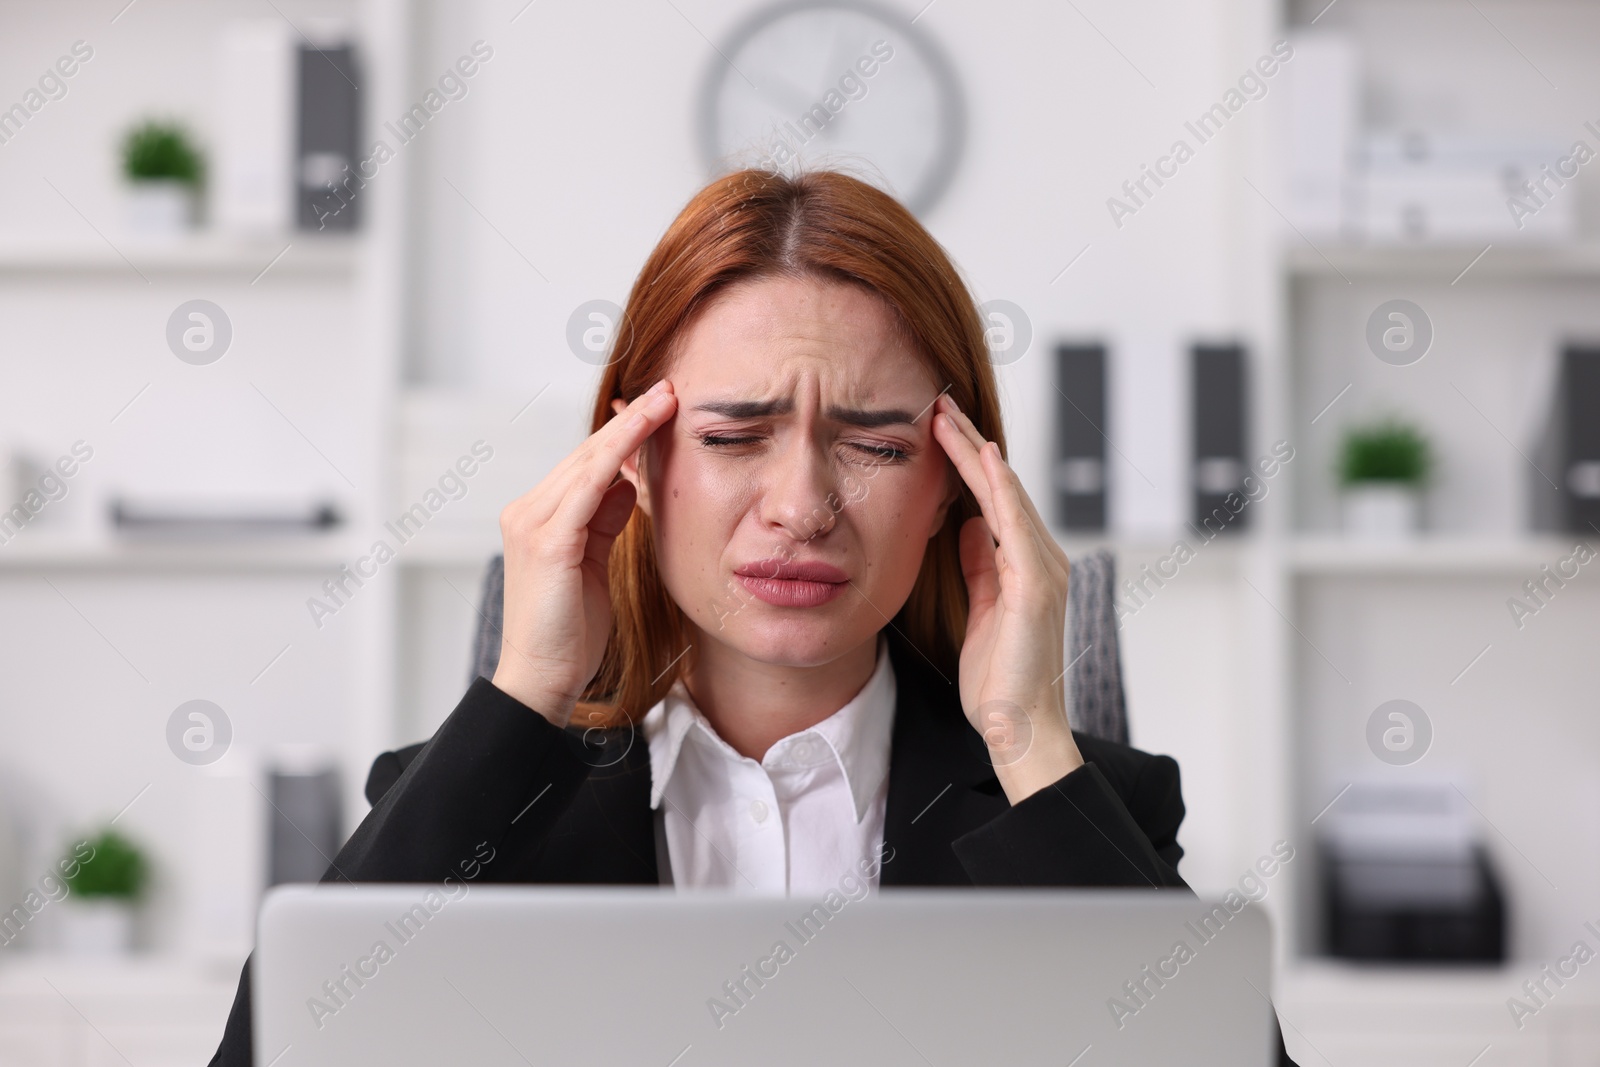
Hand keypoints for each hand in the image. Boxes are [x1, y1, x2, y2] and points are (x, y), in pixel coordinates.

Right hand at [491, 379, 677, 725]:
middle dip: (629, 421)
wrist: (543, 677)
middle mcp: (528, 512)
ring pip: (587, 461)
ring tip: (665, 402)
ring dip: (629, 428)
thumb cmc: (570, 631)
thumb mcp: (593, 564)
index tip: (659, 409)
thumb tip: (628, 484)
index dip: (622, 435)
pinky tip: (643, 436)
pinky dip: (616, 456)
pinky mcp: (548, 541)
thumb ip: (605, 522)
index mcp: (538, 518)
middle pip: (585, 454)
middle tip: (669, 391)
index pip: (584, 465)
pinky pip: (587, 486)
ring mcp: (533, 523)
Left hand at [931, 394, 1083, 802]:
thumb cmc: (998, 682)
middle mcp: (1043, 561)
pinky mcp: (1036, 587)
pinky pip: (1015, 524)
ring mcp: (1044, 571)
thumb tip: (966, 528)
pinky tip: (983, 458)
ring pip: (1008, 496)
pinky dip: (1000, 488)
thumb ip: (978, 569)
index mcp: (1028, 567)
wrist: (1018, 729)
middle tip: (939, 403)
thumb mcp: (980, 612)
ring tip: (947, 417)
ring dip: (977, 453)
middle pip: (1002, 488)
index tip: (937, 431)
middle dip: (969, 445)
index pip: (993, 502)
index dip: (967, 464)